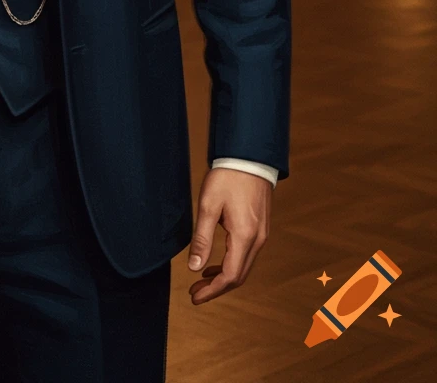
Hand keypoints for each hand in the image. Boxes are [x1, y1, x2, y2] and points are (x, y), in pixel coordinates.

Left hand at [186, 167, 270, 303]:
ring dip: (223, 277)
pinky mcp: (260, 228)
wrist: (250, 157)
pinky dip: (231, 264)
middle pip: (239, 276)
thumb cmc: (228, 177)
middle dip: (216, 287)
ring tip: (201, 279)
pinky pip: (247, 255)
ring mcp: (262, 234)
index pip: (230, 276)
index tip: (195, 297)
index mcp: (244, 236)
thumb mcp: (208, 206)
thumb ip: (202, 239)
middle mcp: (257, 240)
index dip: (212, 290)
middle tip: (195, 292)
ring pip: (244, 267)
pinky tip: (216, 262)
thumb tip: (193, 267)